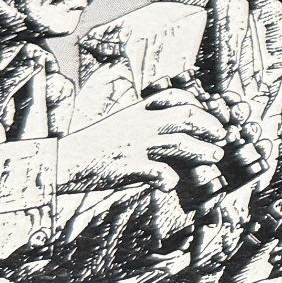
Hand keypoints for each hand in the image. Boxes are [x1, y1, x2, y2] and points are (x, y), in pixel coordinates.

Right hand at [59, 90, 225, 192]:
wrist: (59, 161)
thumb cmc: (90, 147)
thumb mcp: (118, 127)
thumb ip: (142, 126)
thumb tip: (168, 133)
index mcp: (135, 110)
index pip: (174, 97)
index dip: (197, 104)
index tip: (209, 115)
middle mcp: (138, 123)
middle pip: (185, 116)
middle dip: (209, 125)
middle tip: (222, 135)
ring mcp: (134, 144)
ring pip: (179, 142)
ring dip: (202, 150)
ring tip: (215, 155)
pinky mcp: (127, 167)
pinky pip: (159, 172)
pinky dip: (170, 180)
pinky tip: (170, 185)